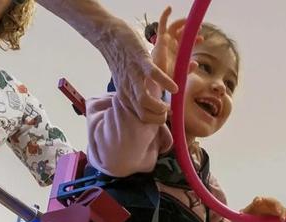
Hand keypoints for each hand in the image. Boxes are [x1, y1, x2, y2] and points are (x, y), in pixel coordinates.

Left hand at [93, 9, 181, 123]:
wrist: (110, 38)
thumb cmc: (122, 59)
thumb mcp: (126, 81)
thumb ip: (137, 92)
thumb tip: (153, 100)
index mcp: (125, 96)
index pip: (141, 117)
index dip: (155, 120)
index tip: (165, 114)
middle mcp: (127, 89)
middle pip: (143, 114)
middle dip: (159, 118)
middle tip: (168, 111)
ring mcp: (134, 75)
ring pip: (145, 100)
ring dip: (159, 106)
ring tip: (169, 103)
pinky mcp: (140, 60)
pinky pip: (154, 75)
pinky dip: (166, 83)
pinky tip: (175, 88)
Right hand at [149, 8, 198, 93]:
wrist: (154, 79)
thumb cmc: (165, 78)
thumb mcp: (179, 74)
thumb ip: (188, 69)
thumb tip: (196, 63)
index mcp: (177, 53)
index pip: (187, 42)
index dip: (194, 39)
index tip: (201, 39)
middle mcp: (172, 45)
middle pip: (182, 33)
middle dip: (191, 30)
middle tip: (199, 28)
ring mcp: (166, 40)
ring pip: (175, 27)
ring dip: (182, 22)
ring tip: (190, 21)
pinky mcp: (160, 38)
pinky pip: (162, 24)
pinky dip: (165, 15)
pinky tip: (169, 8)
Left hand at [240, 196, 285, 221]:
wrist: (258, 211)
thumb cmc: (252, 212)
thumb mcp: (246, 213)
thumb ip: (243, 212)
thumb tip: (240, 212)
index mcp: (258, 202)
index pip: (258, 199)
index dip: (258, 200)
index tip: (258, 201)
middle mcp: (268, 202)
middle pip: (274, 203)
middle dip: (277, 208)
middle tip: (280, 215)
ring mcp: (275, 207)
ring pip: (282, 208)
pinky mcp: (280, 212)